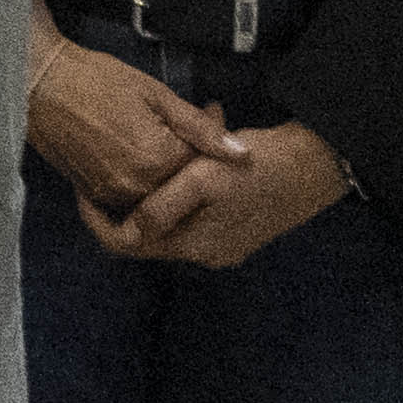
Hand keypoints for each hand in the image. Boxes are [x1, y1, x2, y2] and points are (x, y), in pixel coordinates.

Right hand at [24, 26, 237, 218]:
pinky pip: (132, 200)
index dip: (212, 142)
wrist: (40, 84)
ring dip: (168, 175)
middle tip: (186, 123)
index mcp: (157, 160)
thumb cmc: (97, 80)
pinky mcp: (94, 195)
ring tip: (162, 138)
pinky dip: (144, 183)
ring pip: (158, 198)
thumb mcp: (155, 94)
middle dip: (190, 160)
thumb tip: (242, 153)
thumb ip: (199, 128)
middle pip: (182, 189)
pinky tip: (141, 152)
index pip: (203, 167)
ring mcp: (112, 195)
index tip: (211, 112)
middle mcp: (136, 187)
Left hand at [95, 120, 350, 266]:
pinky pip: (195, 211)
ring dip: (161, 186)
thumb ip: (162, 206)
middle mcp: (204, 253)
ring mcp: (222, 243)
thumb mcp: (204, 178)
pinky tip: (195, 154)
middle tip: (122, 159)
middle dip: (132, 196)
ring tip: (164, 148)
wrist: (318, 163)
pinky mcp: (236, 227)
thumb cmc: (258, 167)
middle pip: (147, 232)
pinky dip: (185, 186)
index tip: (84, 188)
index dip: (97, 220)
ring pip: (171, 217)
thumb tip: (127, 231)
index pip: (125, 246)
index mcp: (193, 245)